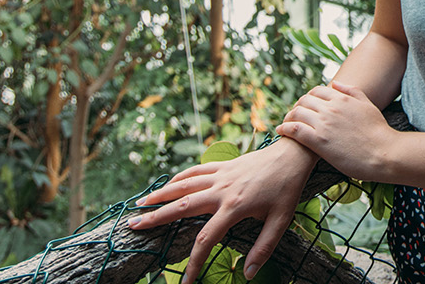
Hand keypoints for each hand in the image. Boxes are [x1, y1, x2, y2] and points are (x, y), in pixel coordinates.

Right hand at [127, 137, 318, 282]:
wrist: (292, 155)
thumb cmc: (287, 189)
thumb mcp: (281, 221)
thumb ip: (264, 248)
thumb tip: (248, 274)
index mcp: (234, 207)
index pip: (205, 240)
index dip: (193, 263)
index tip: (184, 282)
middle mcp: (222, 190)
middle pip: (182, 206)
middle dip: (156, 218)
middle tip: (132, 226)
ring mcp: (221, 175)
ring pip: (184, 184)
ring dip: (161, 194)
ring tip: (140, 204)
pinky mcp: (224, 165)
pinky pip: (196, 170)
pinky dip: (179, 178)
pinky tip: (168, 185)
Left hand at [276, 81, 396, 180]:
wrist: (384, 153)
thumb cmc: (378, 132)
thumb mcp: (368, 105)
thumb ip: (351, 91)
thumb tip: (335, 83)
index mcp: (342, 98)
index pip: (316, 91)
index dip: (308, 98)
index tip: (305, 106)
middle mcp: (331, 108)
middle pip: (303, 101)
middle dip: (296, 107)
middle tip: (293, 116)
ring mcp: (324, 124)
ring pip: (297, 113)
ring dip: (288, 117)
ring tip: (285, 124)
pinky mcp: (318, 141)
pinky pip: (295, 130)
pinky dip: (285, 128)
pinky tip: (281, 131)